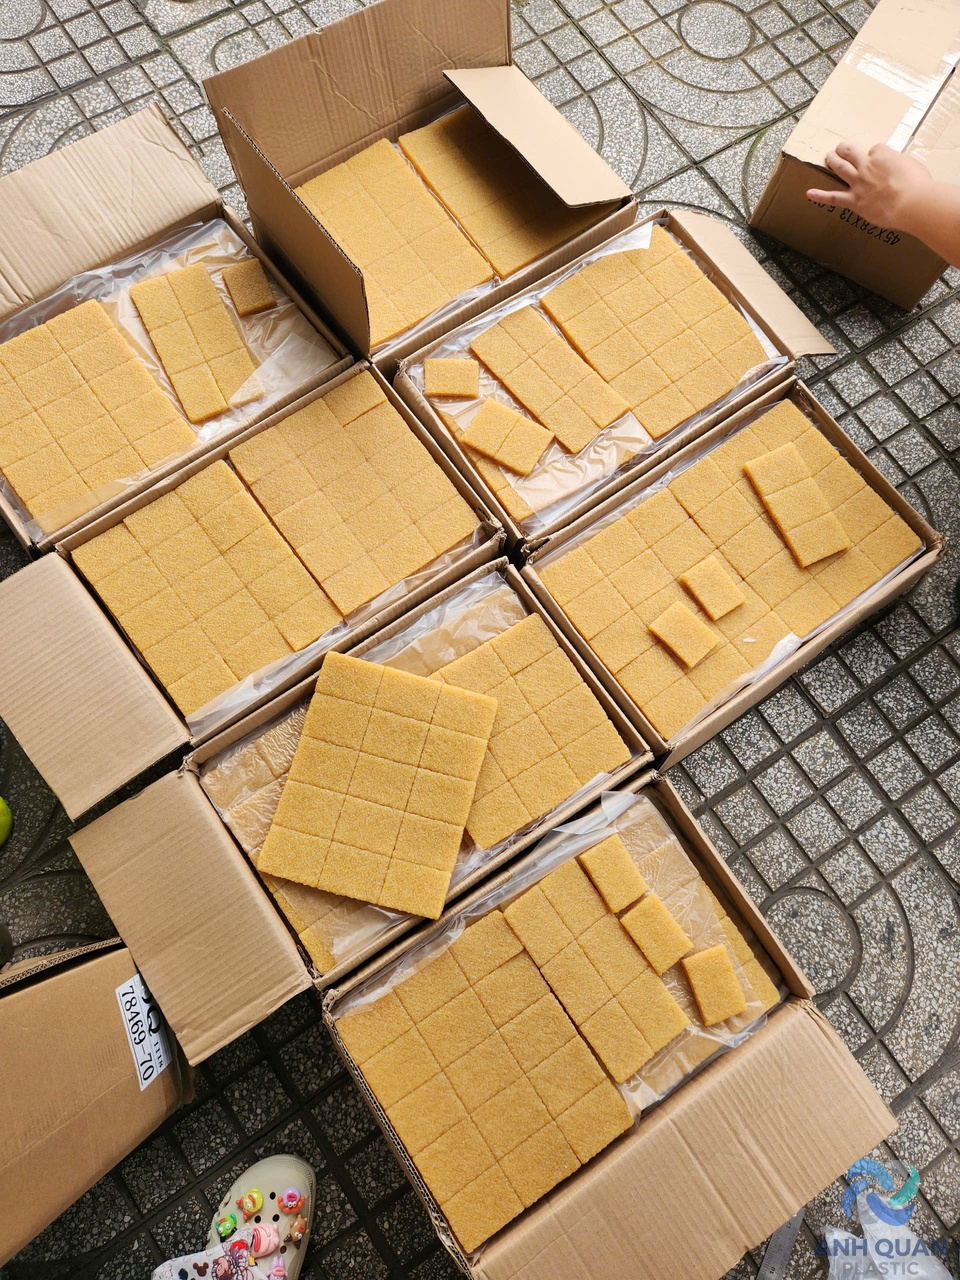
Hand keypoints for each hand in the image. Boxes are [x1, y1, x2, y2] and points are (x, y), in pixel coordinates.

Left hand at [806, 141, 931, 230]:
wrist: (911, 202)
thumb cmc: (918, 185)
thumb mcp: (913, 166)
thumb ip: (901, 165)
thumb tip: (898, 169)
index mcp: (883, 154)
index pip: (875, 149)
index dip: (876, 154)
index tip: (880, 160)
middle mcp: (867, 166)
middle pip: (851, 152)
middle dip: (844, 148)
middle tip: (841, 147)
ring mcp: (858, 182)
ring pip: (840, 168)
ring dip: (832, 161)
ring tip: (827, 156)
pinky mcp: (854, 201)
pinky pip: (833, 198)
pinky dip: (820, 196)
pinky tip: (809, 193)